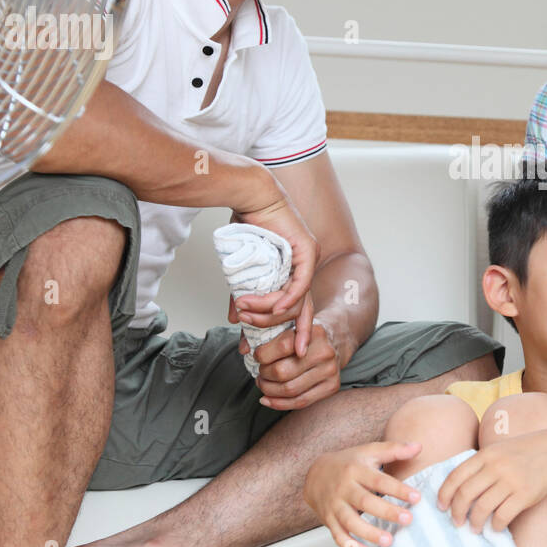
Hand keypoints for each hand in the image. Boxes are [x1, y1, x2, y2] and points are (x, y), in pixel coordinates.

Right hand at [229, 190, 318, 351]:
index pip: (297, 307)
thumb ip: (244, 293)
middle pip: (304, 310)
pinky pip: (299, 284)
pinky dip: (285, 299)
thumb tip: (236, 318)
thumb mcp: (244, 268)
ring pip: (295, 301)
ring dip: (268, 312)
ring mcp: (309, 259)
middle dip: (295, 335)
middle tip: (275, 351)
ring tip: (245, 313)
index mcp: (294, 270)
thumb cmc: (246, 223)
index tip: (280, 352)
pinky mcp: (307, 251)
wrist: (251, 195)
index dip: (291, 331)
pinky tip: (271, 308)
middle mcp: (305, 267)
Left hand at [241, 310, 340, 409]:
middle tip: (259, 372)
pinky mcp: (332, 387)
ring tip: (262, 384)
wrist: (336, 340)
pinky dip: (279, 403)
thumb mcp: (292, 327)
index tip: (256, 356)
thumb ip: (269, 334)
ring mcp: (330, 371)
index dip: (262, 354)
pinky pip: (300, 402)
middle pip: (283, 372)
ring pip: (290, 389)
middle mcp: (325, 352)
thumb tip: (243, 349)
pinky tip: (267, 399)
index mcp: (315, 333)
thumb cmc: (306, 335)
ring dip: (269, 390)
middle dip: (264, 375)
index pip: (282, 346)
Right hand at [304, 441, 423, 546]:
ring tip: (389, 541)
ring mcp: (335, 505)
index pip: (379, 480)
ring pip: (350, 521)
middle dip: (387, 512)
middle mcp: (344, 488)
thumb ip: (394, 450)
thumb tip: (419, 446)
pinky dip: (351, 546)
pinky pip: (338, 535)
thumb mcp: (369, 451)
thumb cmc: (348, 463)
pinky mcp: (329, 520)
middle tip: (408, 519)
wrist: (315, 473)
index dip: (398, 489)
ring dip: (369, 533)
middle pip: (365, 501)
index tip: (416, 497)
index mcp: (356, 470)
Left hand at [437, 432, 546, 532]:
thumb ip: (479, 466)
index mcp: (485, 455)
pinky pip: (503, 515)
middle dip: (457, 512)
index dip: (445, 494)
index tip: (442, 507)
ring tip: (474, 528)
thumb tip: (457, 490)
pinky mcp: (525, 494)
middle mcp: (495, 467)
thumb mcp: (497, 451)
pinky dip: (495, 525)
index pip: (456, 476)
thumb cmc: (522, 453)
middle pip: (465, 494)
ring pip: (482, 508)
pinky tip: (495, 527)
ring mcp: (511, 481)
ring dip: (474, 522)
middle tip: (456, 522)